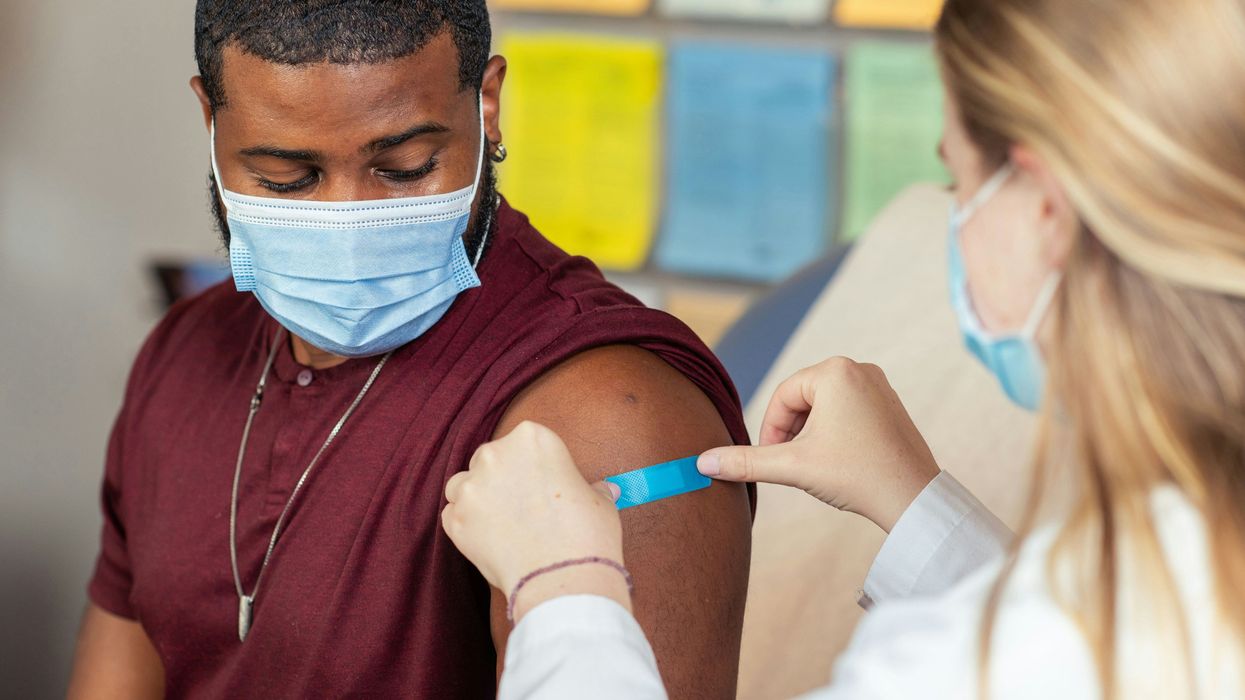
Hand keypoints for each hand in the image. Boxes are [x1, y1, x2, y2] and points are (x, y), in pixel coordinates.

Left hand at [442, 421, 629, 620]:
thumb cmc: (587, 535)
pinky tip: (490, 542)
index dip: (530, 466)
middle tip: (520, 507)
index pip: (521, 442)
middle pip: (488, 459)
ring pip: (462, 485)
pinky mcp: (455, 520)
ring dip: (478, 500)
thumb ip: (591, 489)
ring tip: (502, 525)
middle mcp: (495, 454)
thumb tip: (606, 490)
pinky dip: (466, 526)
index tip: (539, 485)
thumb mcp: (599, 501)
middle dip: (500, 479)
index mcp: (532, 437)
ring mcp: (471, 487)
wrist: (564, 578)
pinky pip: (452, 515)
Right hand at [698, 357, 939, 531]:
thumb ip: (745, 462)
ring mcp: (879, 385)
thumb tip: (701, 463)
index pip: (783, 396)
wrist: (913, 498)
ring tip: (819, 466)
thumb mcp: (793, 467)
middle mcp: (859, 368)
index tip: (773, 460)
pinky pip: (848, 412)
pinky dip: (835, 435)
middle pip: (803, 399)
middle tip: (796, 465)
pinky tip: (841, 463)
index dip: (771, 430)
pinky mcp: (890, 405)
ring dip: (812, 435)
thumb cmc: (857, 476)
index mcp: (835, 371)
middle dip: (793, 433)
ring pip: (824, 407)